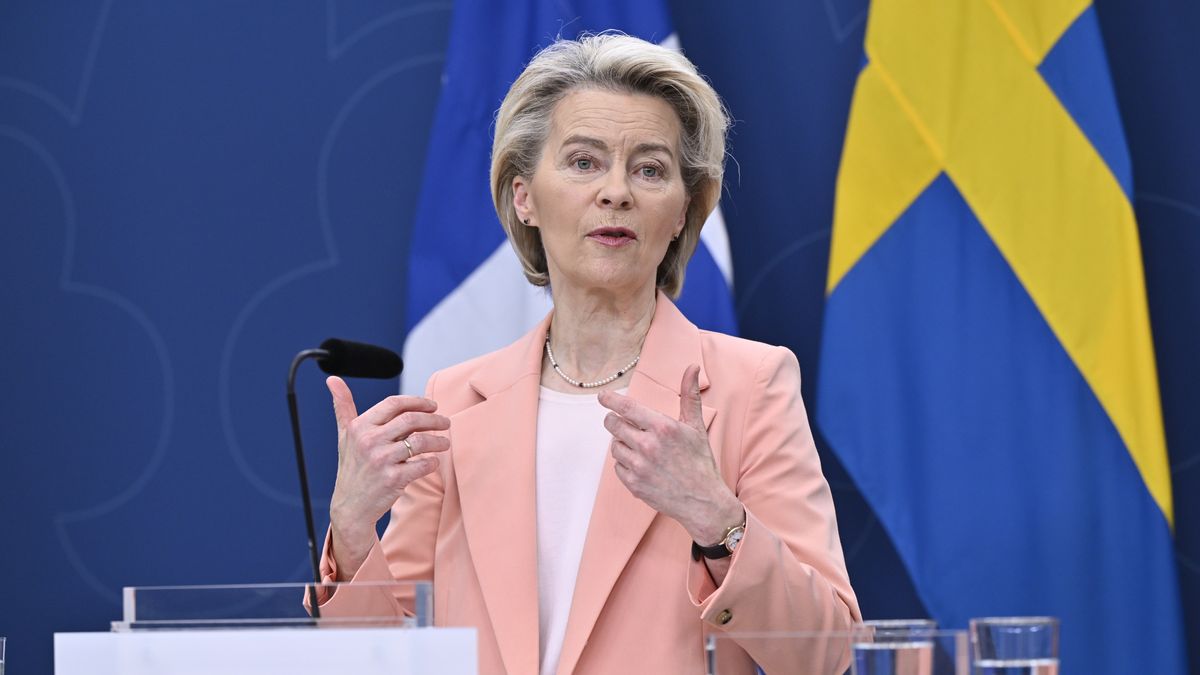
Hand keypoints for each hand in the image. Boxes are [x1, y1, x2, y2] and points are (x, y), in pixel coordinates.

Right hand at [326, 376, 449, 577]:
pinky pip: (422, 465)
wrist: (351, 507)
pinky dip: (433, 462)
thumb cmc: (352, 466)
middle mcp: (369, 441)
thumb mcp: (344, 435)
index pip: (394, 404)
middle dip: (434, 419)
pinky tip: (434, 461)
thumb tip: (332, 379)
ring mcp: (381, 460)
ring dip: (438, 440)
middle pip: (411, 419)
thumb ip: (343, 406)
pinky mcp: (393, 479)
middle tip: (446, 422)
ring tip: (445, 442)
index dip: (417, 402)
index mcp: (360, 427)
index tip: (432, 406)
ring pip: (420, 441)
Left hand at [598, 364, 741, 545]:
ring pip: (615, 446)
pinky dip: (625, 463)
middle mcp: (648, 446)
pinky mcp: (634, 484)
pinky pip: (618, 466)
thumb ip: (689, 395)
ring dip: (622, 443)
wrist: (703, 501)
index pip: (626, 407)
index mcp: (662, 427)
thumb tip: (692, 367)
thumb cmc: (700, 462)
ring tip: (639, 447)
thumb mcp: (696, 426)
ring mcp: (639, 467)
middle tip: (622, 422)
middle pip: (614, 425)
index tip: (602, 396)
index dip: (610, 400)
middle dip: (614, 420)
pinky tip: (641, 464)